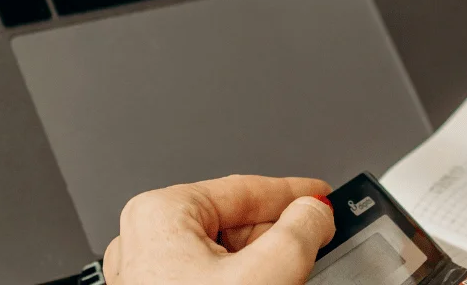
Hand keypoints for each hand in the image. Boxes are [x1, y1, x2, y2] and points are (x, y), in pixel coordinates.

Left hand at [102, 175, 334, 284]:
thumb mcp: (268, 274)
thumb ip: (300, 232)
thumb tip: (314, 212)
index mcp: (160, 214)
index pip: (243, 190)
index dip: (293, 193)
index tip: (323, 197)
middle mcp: (143, 240)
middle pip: (232, 224)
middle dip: (278, 234)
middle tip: (320, 240)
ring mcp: (146, 277)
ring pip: (222, 256)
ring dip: (263, 264)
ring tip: (296, 274)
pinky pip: (206, 280)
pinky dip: (243, 283)